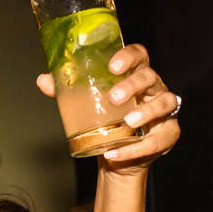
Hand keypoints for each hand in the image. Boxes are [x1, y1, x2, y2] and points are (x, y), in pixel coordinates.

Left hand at [37, 44, 179, 170]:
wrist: (117, 155)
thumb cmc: (106, 122)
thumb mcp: (87, 106)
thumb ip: (68, 93)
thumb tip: (43, 80)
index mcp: (135, 75)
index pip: (139, 55)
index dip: (128, 56)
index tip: (112, 65)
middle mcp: (153, 89)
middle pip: (149, 77)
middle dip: (132, 85)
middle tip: (113, 97)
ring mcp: (164, 111)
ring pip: (164, 103)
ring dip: (145, 112)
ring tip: (127, 123)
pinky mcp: (168, 134)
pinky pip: (158, 139)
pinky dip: (137, 149)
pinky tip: (116, 153)